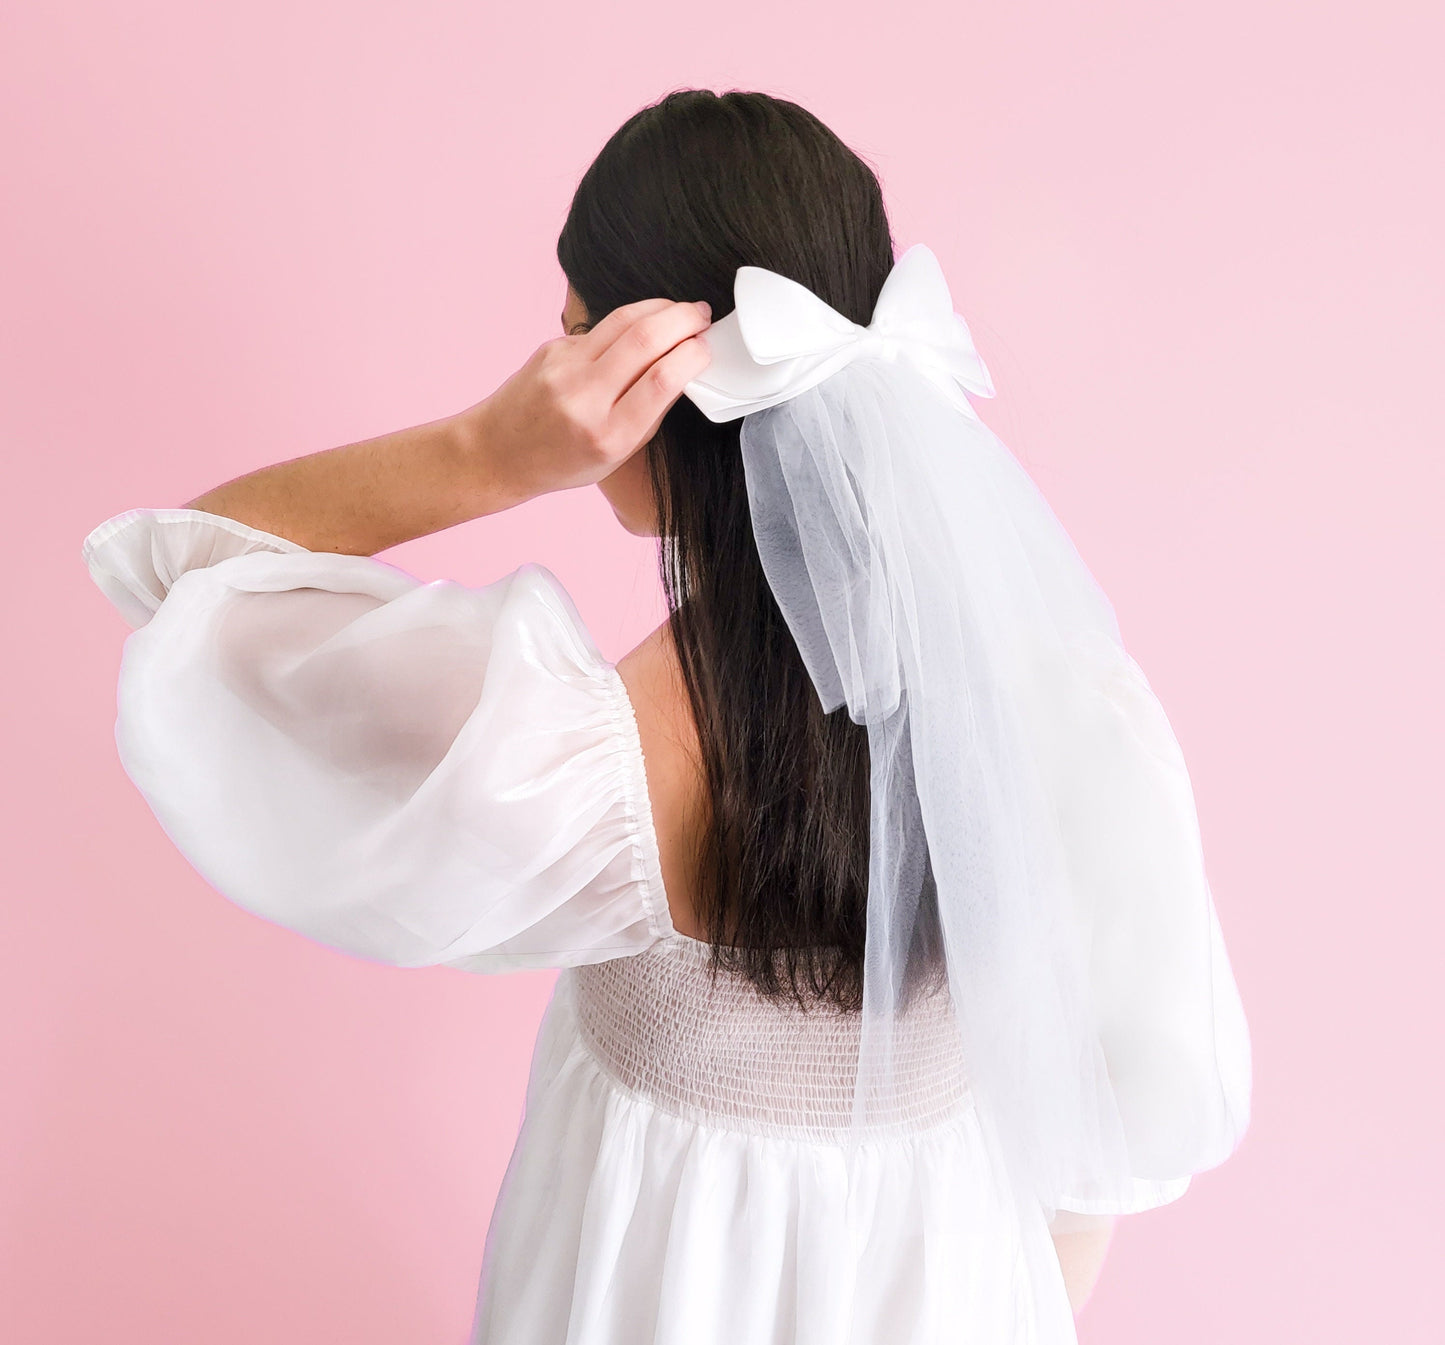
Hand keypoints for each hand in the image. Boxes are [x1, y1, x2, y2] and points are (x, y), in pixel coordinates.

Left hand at [467, 297, 713, 505]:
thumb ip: (651, 412)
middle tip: (703, 313)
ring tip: (682, 311)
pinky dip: (628, 325)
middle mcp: (584, 400)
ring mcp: (563, 369)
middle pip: (645, 339)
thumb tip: (685, 365)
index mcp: (609, 436)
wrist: (498, 452)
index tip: (707, 347)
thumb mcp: (618, 454)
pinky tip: (641, 330)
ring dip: (661, 308)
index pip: (661, 379)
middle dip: (684, 318)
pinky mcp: (551, 349)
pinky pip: (600, 330)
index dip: (693, 354)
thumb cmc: (564, 461)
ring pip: (623, 320)